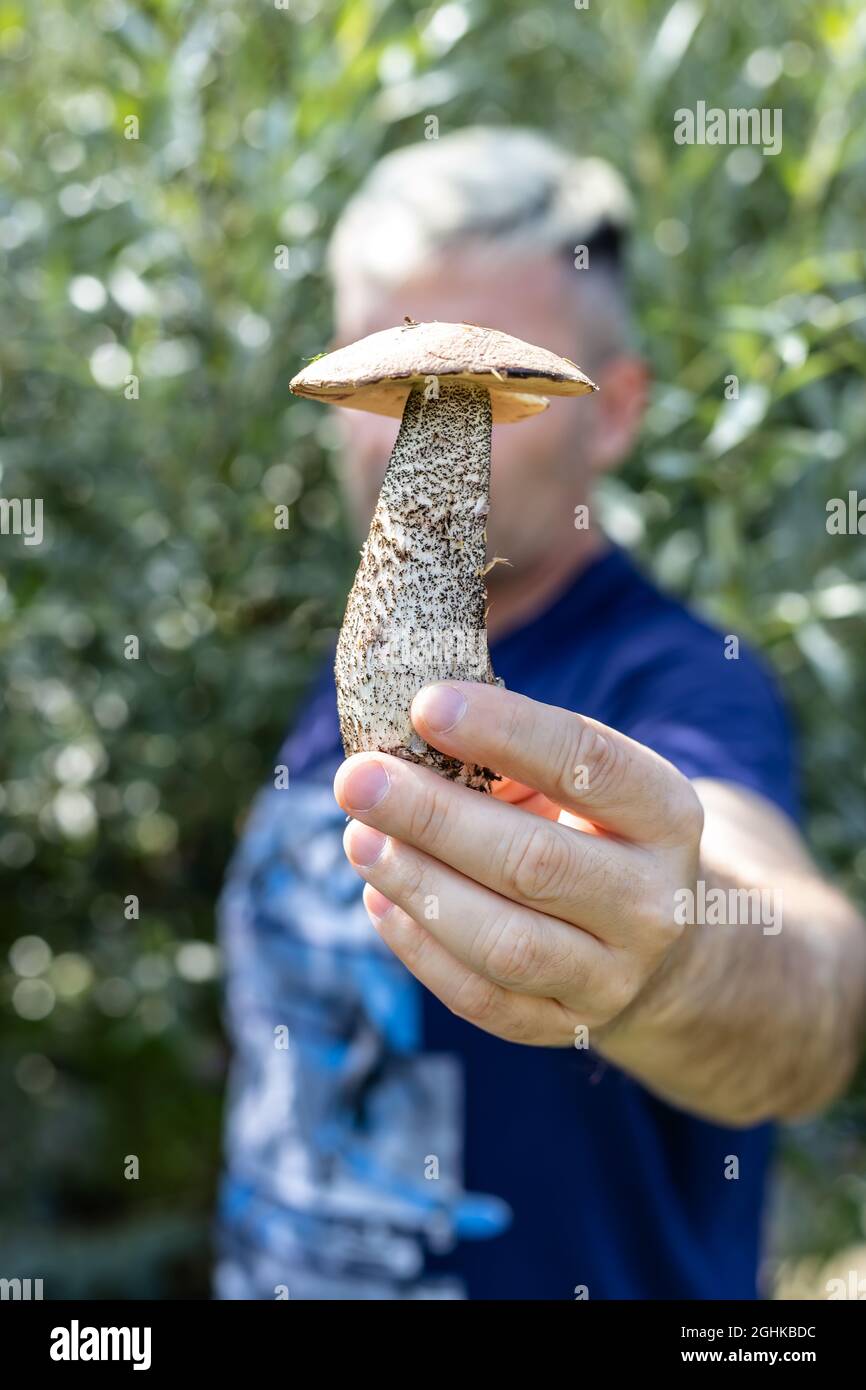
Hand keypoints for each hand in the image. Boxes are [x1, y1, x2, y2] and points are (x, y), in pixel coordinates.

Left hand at [334, 682, 703, 1046]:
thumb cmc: (589, 828)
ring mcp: (613, 975)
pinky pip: (481, 997)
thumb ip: (510, 758)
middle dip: (433, 817)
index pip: (588, 764)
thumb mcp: (579, 780)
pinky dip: (419, 948)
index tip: (424, 705)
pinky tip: (379, 897)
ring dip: (418, 886)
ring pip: (505, 943)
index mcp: (665, 814)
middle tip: (357, 779)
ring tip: (360, 838)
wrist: (649, 936)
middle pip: (535, 862)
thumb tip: (406, 742)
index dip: (505, 732)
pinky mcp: (566, 1024)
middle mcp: (652, 901)